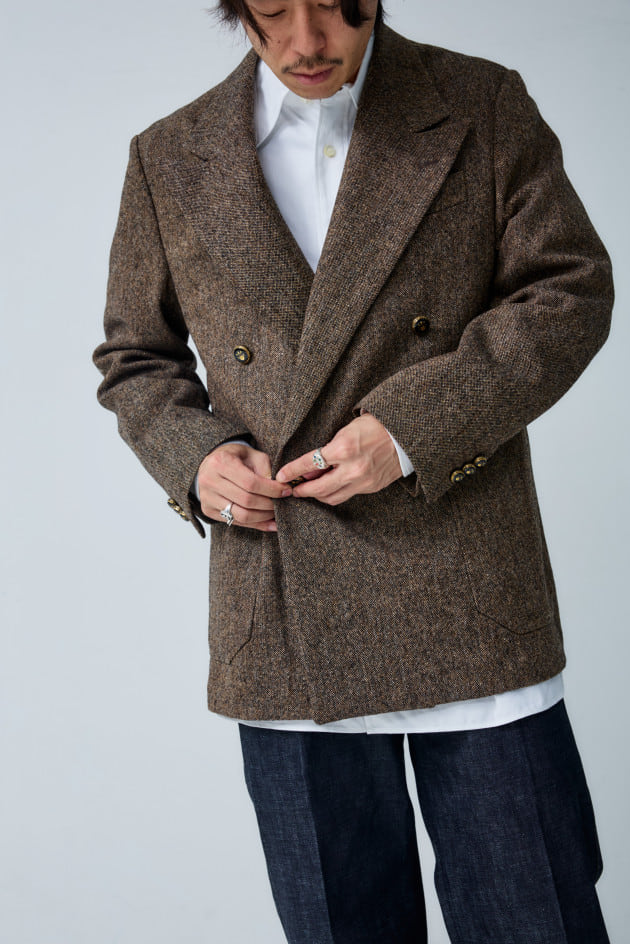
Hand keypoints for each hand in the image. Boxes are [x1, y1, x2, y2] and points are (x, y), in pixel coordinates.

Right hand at [197, 443, 290, 531]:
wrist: (210, 464)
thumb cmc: (234, 457)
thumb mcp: (251, 454)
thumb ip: (265, 468)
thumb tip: (279, 488)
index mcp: (220, 463)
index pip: (251, 482)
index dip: (271, 489)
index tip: (286, 491)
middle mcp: (209, 481)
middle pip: (246, 500)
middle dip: (269, 504)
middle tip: (283, 502)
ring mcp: (207, 498)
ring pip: (241, 515)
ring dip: (263, 516)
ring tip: (276, 512)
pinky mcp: (208, 510)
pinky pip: (236, 522)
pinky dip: (255, 524)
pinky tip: (269, 522)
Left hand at [276, 414, 401, 505]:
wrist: (405, 435)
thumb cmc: (374, 426)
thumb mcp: (347, 430)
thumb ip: (329, 449)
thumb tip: (311, 467)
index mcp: (344, 448)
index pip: (310, 463)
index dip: (292, 471)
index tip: (281, 476)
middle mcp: (353, 468)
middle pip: (319, 489)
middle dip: (302, 491)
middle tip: (293, 490)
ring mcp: (363, 480)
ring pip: (332, 498)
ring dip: (318, 496)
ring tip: (310, 491)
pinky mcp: (372, 487)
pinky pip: (348, 495)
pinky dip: (336, 493)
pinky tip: (330, 488)